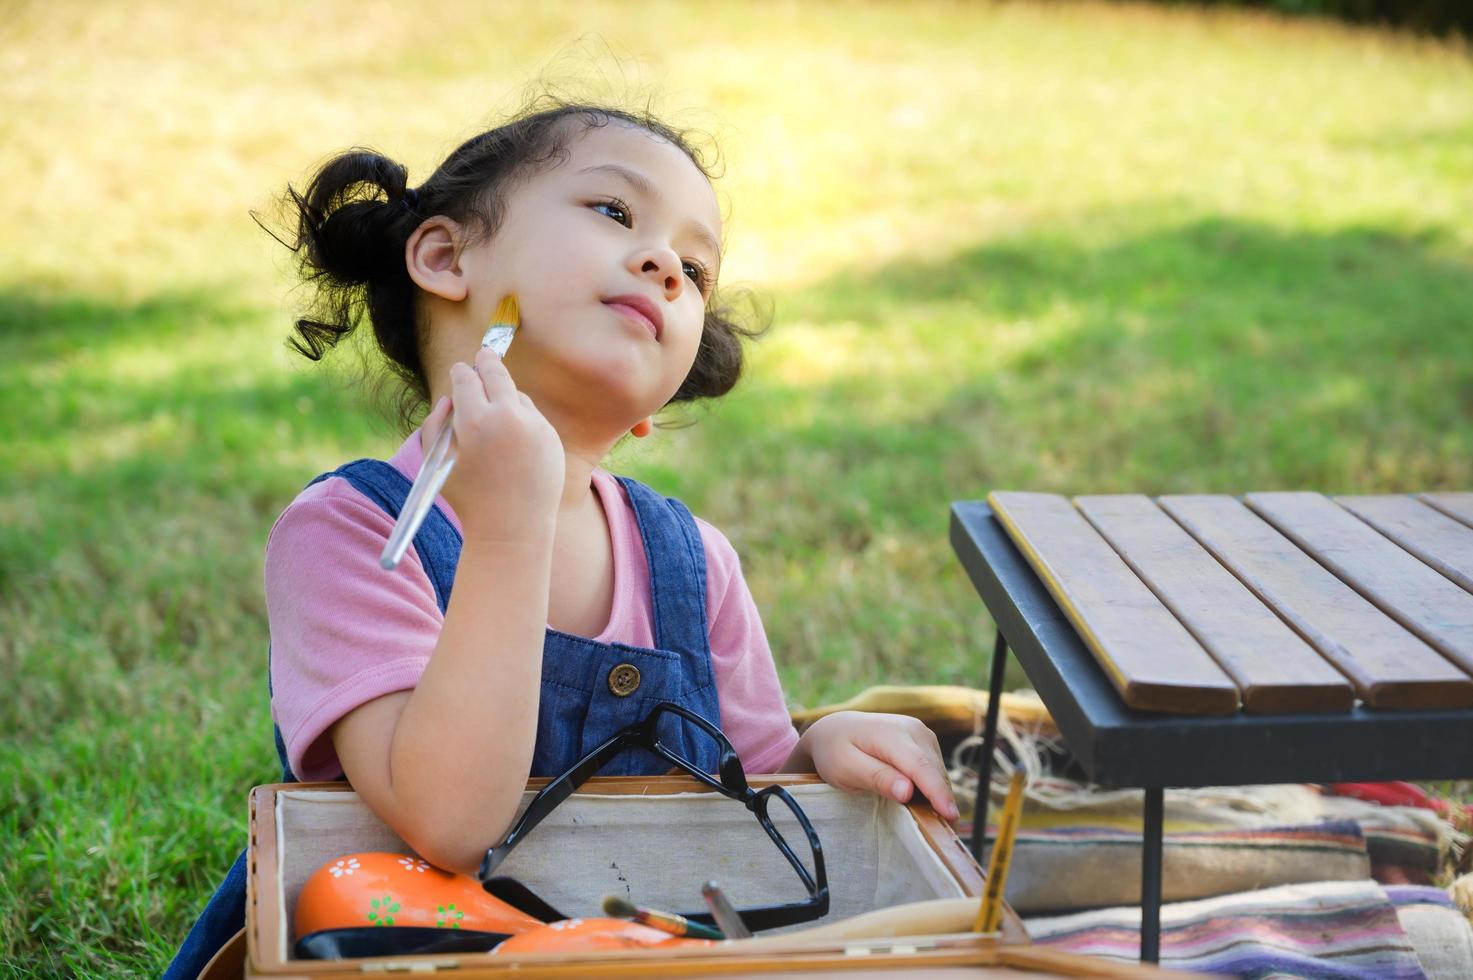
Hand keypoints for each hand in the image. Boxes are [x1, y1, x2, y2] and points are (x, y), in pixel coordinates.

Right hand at [424, 347, 563, 542]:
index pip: (466, 380)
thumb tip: (449, 399)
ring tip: (494, 411)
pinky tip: (512, 436)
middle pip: (496, 373)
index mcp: (475, 421)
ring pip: (516, 395)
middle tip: (483, 355)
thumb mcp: (438, 463)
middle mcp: (508, 417)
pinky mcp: (551, 437)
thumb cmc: (469, 499)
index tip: (459, 370)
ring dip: (504, 396)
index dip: (460, 372)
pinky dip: (522, 419)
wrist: (513, 529)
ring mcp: (535, 426)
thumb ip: (435, 426)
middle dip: (486, 363)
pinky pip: (533, 416)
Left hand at [788, 711, 958, 821]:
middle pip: (934, 771)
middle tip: (942, 834)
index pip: (920, 766)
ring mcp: (921, 734)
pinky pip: (935, 770)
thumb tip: (907, 791)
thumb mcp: (846, 768)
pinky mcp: (925, 742)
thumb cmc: (835, 751)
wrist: (836, 730)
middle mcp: (913, 729)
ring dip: (937, 796)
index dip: (937, 792)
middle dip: (941, 800)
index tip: (949, 815)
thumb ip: (876, 778)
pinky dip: (933, 788)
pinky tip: (925, 804)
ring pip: (938, 772)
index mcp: (891, 733)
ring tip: (932, 821)